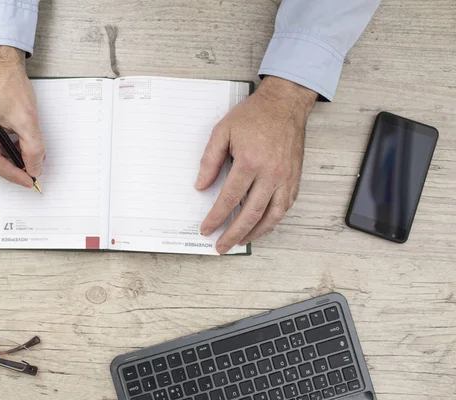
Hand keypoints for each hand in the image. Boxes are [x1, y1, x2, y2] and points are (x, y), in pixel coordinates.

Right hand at [0, 46, 45, 187]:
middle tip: (31, 172)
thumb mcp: (27, 119)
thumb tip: (34, 170)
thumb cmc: (9, 86)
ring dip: (7, 162)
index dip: (14, 174)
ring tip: (26, 159)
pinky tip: (16, 150)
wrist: (2, 69)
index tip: (30, 181)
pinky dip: (2, 153)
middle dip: (11, 169)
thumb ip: (33, 148)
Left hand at [196, 76, 316, 252]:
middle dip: (234, 234)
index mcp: (250, 162)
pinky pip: (286, 206)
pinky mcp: (295, 178)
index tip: (206, 229)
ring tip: (241, 241)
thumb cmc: (254, 115)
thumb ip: (210, 160)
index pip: (229, 199)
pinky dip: (273, 219)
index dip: (216, 218)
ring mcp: (286, 177)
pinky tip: (262, 224)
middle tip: (222, 246)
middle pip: (250, 214)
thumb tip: (201, 186)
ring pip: (272, 216)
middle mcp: (270, 173)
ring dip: (255, 233)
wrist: (285, 103)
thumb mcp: (222, 131)